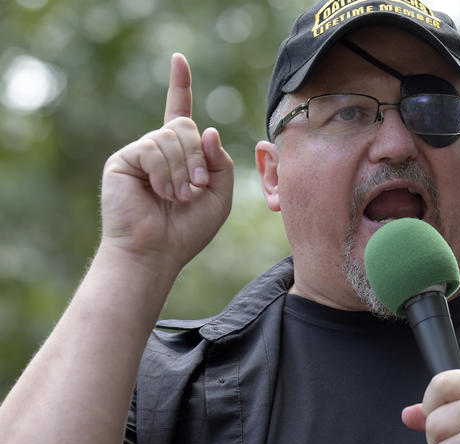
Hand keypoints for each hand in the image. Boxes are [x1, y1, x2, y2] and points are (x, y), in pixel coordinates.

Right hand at [100, 53, 233, 271]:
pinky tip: (160, 193)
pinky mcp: (123, 160)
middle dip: (197, 156)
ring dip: (183, 169)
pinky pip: (152, 148)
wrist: (156, 252)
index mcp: (179, 155)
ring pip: (170, 136)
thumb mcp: (219, 195)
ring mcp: (139, 153)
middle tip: (197, 186)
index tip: (178, 60)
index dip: (180, 86)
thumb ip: (220, 163)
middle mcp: (158, 149)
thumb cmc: (187, 229)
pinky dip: (165, 172)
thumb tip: (208, 129)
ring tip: (178, 196)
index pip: (179, 112)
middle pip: (184, 125)